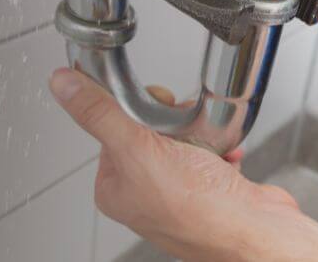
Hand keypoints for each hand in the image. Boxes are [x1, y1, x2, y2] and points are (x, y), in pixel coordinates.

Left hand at [49, 68, 317, 261]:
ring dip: (202, 134)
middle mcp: (144, 192)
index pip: (113, 126)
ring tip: (208, 146)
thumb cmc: (200, 209)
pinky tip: (225, 158)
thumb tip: (63, 85)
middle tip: (185, 132)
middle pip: (151, 129)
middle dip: (175, 122)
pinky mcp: (209, 188)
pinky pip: (212, 152)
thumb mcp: (139, 149)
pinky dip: (222, 148)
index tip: (154, 108)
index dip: (136, 109)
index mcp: (115, 187)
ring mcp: (178, 191)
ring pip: (184, 138)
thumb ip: (101, 113)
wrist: (254, 231)